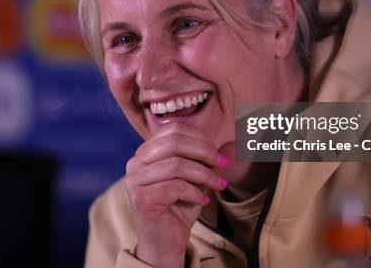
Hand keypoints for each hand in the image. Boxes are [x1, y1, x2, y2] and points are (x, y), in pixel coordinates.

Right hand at [125, 123, 227, 267]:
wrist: (166, 240)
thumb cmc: (180, 205)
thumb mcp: (199, 178)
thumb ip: (212, 160)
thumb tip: (235, 144)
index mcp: (147, 151)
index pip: (175, 129)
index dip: (201, 139)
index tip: (219, 155)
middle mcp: (136, 162)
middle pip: (174, 142)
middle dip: (204, 152)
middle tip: (223, 165)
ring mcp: (135, 180)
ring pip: (176, 165)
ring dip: (204, 174)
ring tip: (218, 185)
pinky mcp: (141, 198)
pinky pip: (174, 187)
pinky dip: (195, 192)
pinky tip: (203, 201)